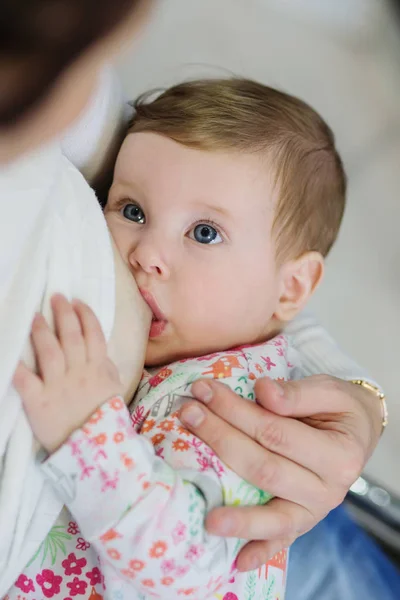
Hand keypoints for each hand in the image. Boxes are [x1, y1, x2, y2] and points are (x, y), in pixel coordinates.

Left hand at [13, 294, 122, 452]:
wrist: (95, 451)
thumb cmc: (104, 417)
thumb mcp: (114, 388)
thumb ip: (106, 367)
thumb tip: (99, 349)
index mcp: (99, 369)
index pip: (93, 334)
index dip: (85, 315)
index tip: (77, 302)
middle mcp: (79, 373)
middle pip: (70, 336)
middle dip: (63, 313)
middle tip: (56, 297)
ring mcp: (58, 387)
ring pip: (49, 351)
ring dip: (42, 331)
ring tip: (36, 316)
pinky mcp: (38, 402)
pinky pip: (25, 380)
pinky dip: (17, 366)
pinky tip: (11, 352)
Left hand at [179, 374, 381, 570]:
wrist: (356, 434)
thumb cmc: (338, 409)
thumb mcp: (329, 391)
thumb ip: (297, 393)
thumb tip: (262, 391)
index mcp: (339, 454)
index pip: (275, 432)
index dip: (236, 411)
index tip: (204, 390)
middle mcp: (329, 490)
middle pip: (264, 468)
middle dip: (220, 439)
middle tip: (187, 413)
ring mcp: (314, 512)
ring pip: (271, 515)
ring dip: (236, 514)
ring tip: (207, 516)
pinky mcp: (302, 523)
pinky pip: (281, 541)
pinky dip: (261, 552)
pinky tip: (238, 561)